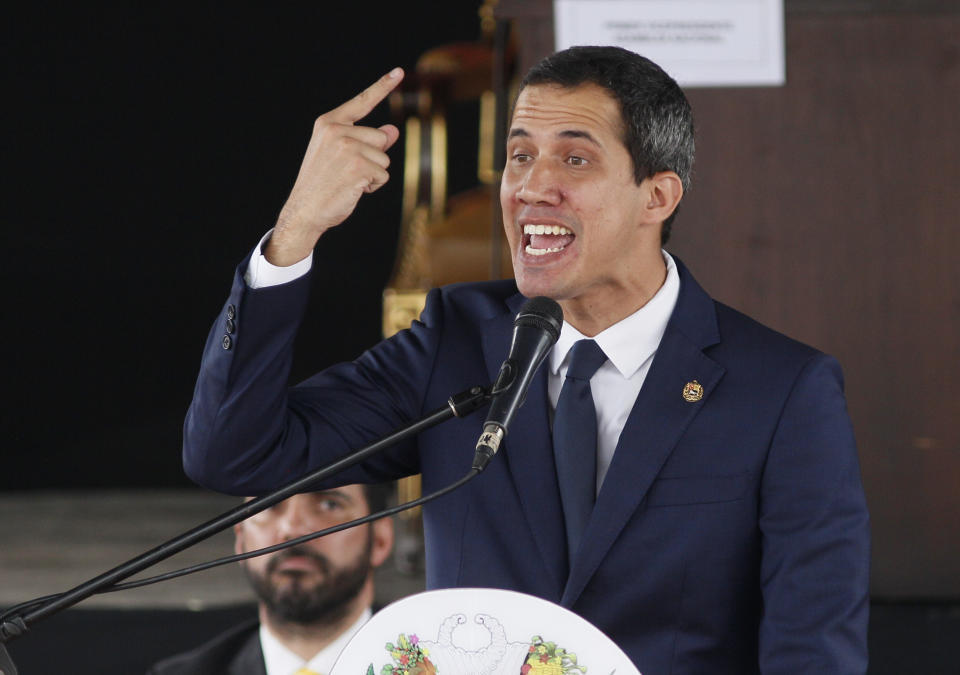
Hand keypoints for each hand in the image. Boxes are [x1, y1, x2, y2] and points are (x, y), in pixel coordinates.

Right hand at [266, 68, 403, 265]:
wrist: (304, 211)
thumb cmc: (323, 184)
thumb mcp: (341, 156)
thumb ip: (367, 141)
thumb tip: (393, 130)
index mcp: (328, 123)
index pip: (362, 102)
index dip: (382, 86)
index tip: (398, 71)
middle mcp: (337, 130)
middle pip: (381, 137)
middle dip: (373, 157)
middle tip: (346, 172)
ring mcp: (348, 147)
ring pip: (384, 158)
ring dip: (373, 174)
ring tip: (348, 181)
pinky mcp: (358, 166)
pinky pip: (383, 175)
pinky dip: (373, 186)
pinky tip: (352, 190)